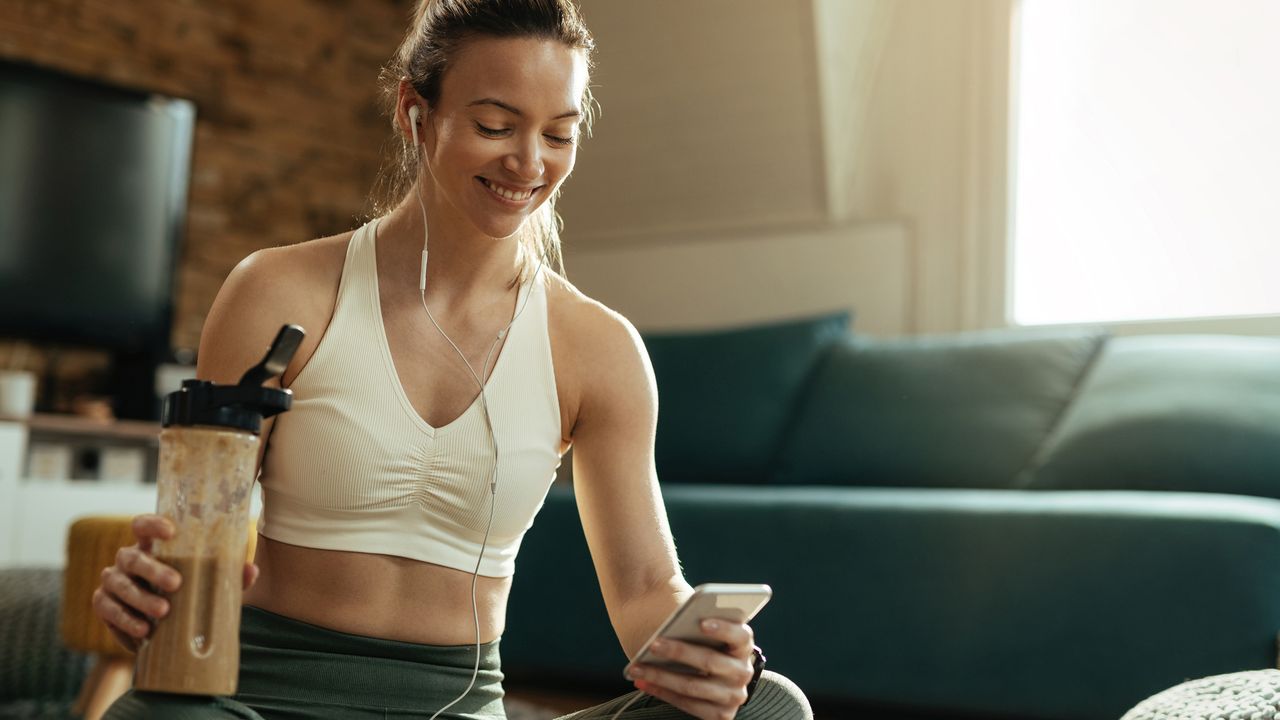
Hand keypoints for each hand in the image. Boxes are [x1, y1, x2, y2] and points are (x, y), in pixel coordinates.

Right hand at [90, 514, 259, 652]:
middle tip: (176, 583)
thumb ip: (227, 576)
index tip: (172, 530)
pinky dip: (126, 620)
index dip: (153, 524)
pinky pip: (108, 609)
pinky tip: (143, 630)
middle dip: (152, 569)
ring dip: (140, 598)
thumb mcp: (208, 583)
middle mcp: (128, 559)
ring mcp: (112, 580)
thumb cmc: (188, 593)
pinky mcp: (103, 604)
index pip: (143, 525)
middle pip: (132, 556)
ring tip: (163, 611)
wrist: (163, 629)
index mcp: (152, 546)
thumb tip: (251, 570)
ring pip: (118, 583)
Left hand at [625, 619, 756, 719]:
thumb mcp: (710, 635)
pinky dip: (662, 693)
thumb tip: (673, 619)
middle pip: (710, 661)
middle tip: (653, 644)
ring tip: (637, 667)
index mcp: (743, 647)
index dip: (723, 628)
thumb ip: (699, 625)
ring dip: (661, 676)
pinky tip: (643, 682)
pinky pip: (687, 704)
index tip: (701, 622)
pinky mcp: (721, 714)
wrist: (718, 680)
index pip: (740, 635)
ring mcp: (733, 696)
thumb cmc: (706, 647)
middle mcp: (743, 672)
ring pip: (693, 686)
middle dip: (679, 652)